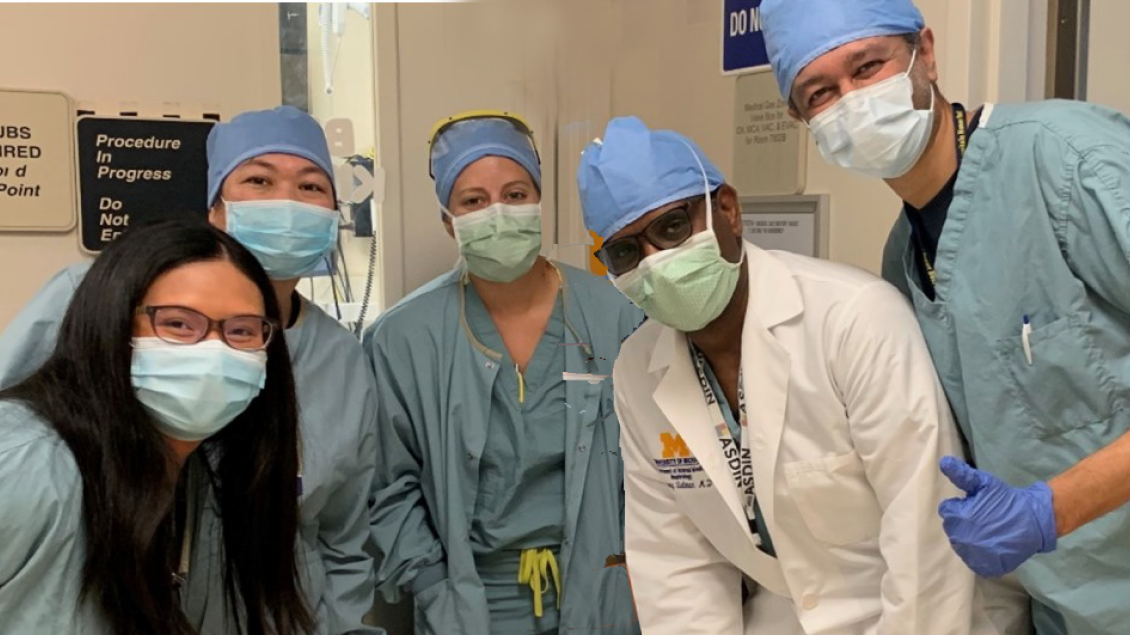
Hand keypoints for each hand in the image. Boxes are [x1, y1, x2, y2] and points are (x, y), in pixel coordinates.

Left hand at [938, 456, 1057, 576]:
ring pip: (961, 545)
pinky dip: (980, 555)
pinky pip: (974, 561)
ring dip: (970, 538)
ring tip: (989, 530)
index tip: (976, 504)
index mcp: (958, 517)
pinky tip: (992, 544)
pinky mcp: (985, 567)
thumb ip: (961, 474)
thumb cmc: (1007, 500)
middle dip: (963, 521)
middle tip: (984, 517)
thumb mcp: (984, 483)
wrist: (1034, 520)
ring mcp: (973, 556)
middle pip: (952, 528)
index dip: (961, 506)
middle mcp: (961, 539)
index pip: (947, 511)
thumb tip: (943, 462)